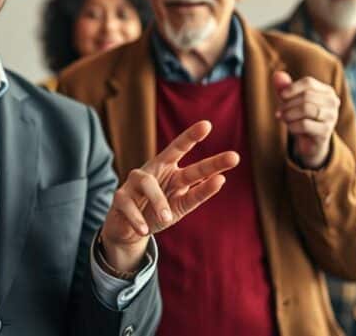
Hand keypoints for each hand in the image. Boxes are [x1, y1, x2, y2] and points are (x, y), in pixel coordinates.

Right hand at [100, 120, 239, 272]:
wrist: (127, 230)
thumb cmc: (156, 213)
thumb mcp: (180, 205)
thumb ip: (197, 194)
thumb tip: (220, 179)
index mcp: (169, 169)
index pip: (179, 148)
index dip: (191, 136)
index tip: (207, 125)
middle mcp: (153, 170)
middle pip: (176, 160)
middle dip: (207, 162)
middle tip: (235, 158)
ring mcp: (134, 183)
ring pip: (147, 184)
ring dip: (158, 202)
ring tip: (167, 217)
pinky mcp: (120, 198)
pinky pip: (130, 206)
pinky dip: (138, 219)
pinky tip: (144, 229)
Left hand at [273, 71, 338, 168]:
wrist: (310, 142)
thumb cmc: (300, 116)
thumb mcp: (290, 101)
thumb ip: (284, 88)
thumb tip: (277, 74)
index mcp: (326, 91)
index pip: (309, 82)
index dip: (292, 88)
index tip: (281, 96)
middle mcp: (333, 102)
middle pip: (306, 96)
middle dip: (288, 104)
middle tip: (279, 112)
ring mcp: (332, 117)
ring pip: (306, 109)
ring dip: (289, 115)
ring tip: (284, 119)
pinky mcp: (326, 131)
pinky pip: (305, 124)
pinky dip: (292, 126)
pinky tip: (291, 128)